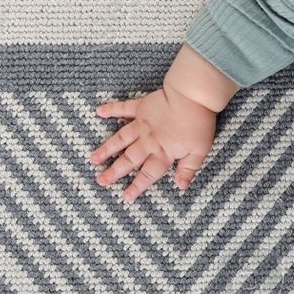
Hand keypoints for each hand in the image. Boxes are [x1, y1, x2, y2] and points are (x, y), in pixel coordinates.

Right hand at [90, 86, 217, 201]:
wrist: (192, 96)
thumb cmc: (199, 123)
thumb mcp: (199, 151)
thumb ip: (188, 168)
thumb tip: (181, 186)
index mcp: (163, 153)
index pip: (148, 174)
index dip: (137, 186)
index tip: (125, 197)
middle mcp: (148, 141)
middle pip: (129, 160)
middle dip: (114, 172)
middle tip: (100, 180)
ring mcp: (142, 124)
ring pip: (120, 139)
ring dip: (106, 149)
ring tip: (93, 158)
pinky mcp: (141, 107)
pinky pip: (123, 109)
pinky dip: (110, 109)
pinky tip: (99, 112)